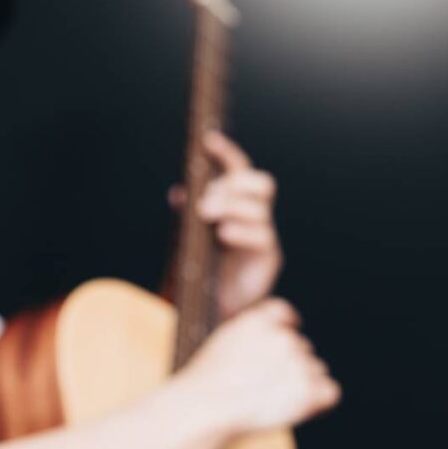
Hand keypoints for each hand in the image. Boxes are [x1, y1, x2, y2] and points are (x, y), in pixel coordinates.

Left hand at [169, 131, 281, 316]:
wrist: (213, 307)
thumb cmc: (202, 268)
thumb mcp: (188, 238)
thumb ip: (186, 216)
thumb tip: (178, 192)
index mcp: (235, 204)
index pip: (239, 171)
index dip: (227, 154)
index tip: (209, 141)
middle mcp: (253, 216)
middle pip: (261, 183)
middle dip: (233, 187)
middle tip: (205, 205)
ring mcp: (264, 235)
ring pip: (259, 208)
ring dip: (231, 208)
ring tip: (209, 219)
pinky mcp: (268, 257)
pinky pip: (261, 235)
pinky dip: (240, 231)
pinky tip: (223, 235)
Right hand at [177, 298, 339, 436]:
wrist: (209, 405)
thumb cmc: (208, 381)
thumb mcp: (224, 342)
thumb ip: (252, 334)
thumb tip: (271, 341)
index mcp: (259, 321)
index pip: (285, 313)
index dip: (287, 327)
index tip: (284, 342)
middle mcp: (283, 337)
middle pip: (302, 348)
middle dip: (290, 365)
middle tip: (265, 386)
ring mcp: (298, 363)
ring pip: (316, 370)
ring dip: (303, 384)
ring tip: (272, 400)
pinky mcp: (309, 390)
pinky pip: (330, 392)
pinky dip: (319, 401)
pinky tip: (299, 408)